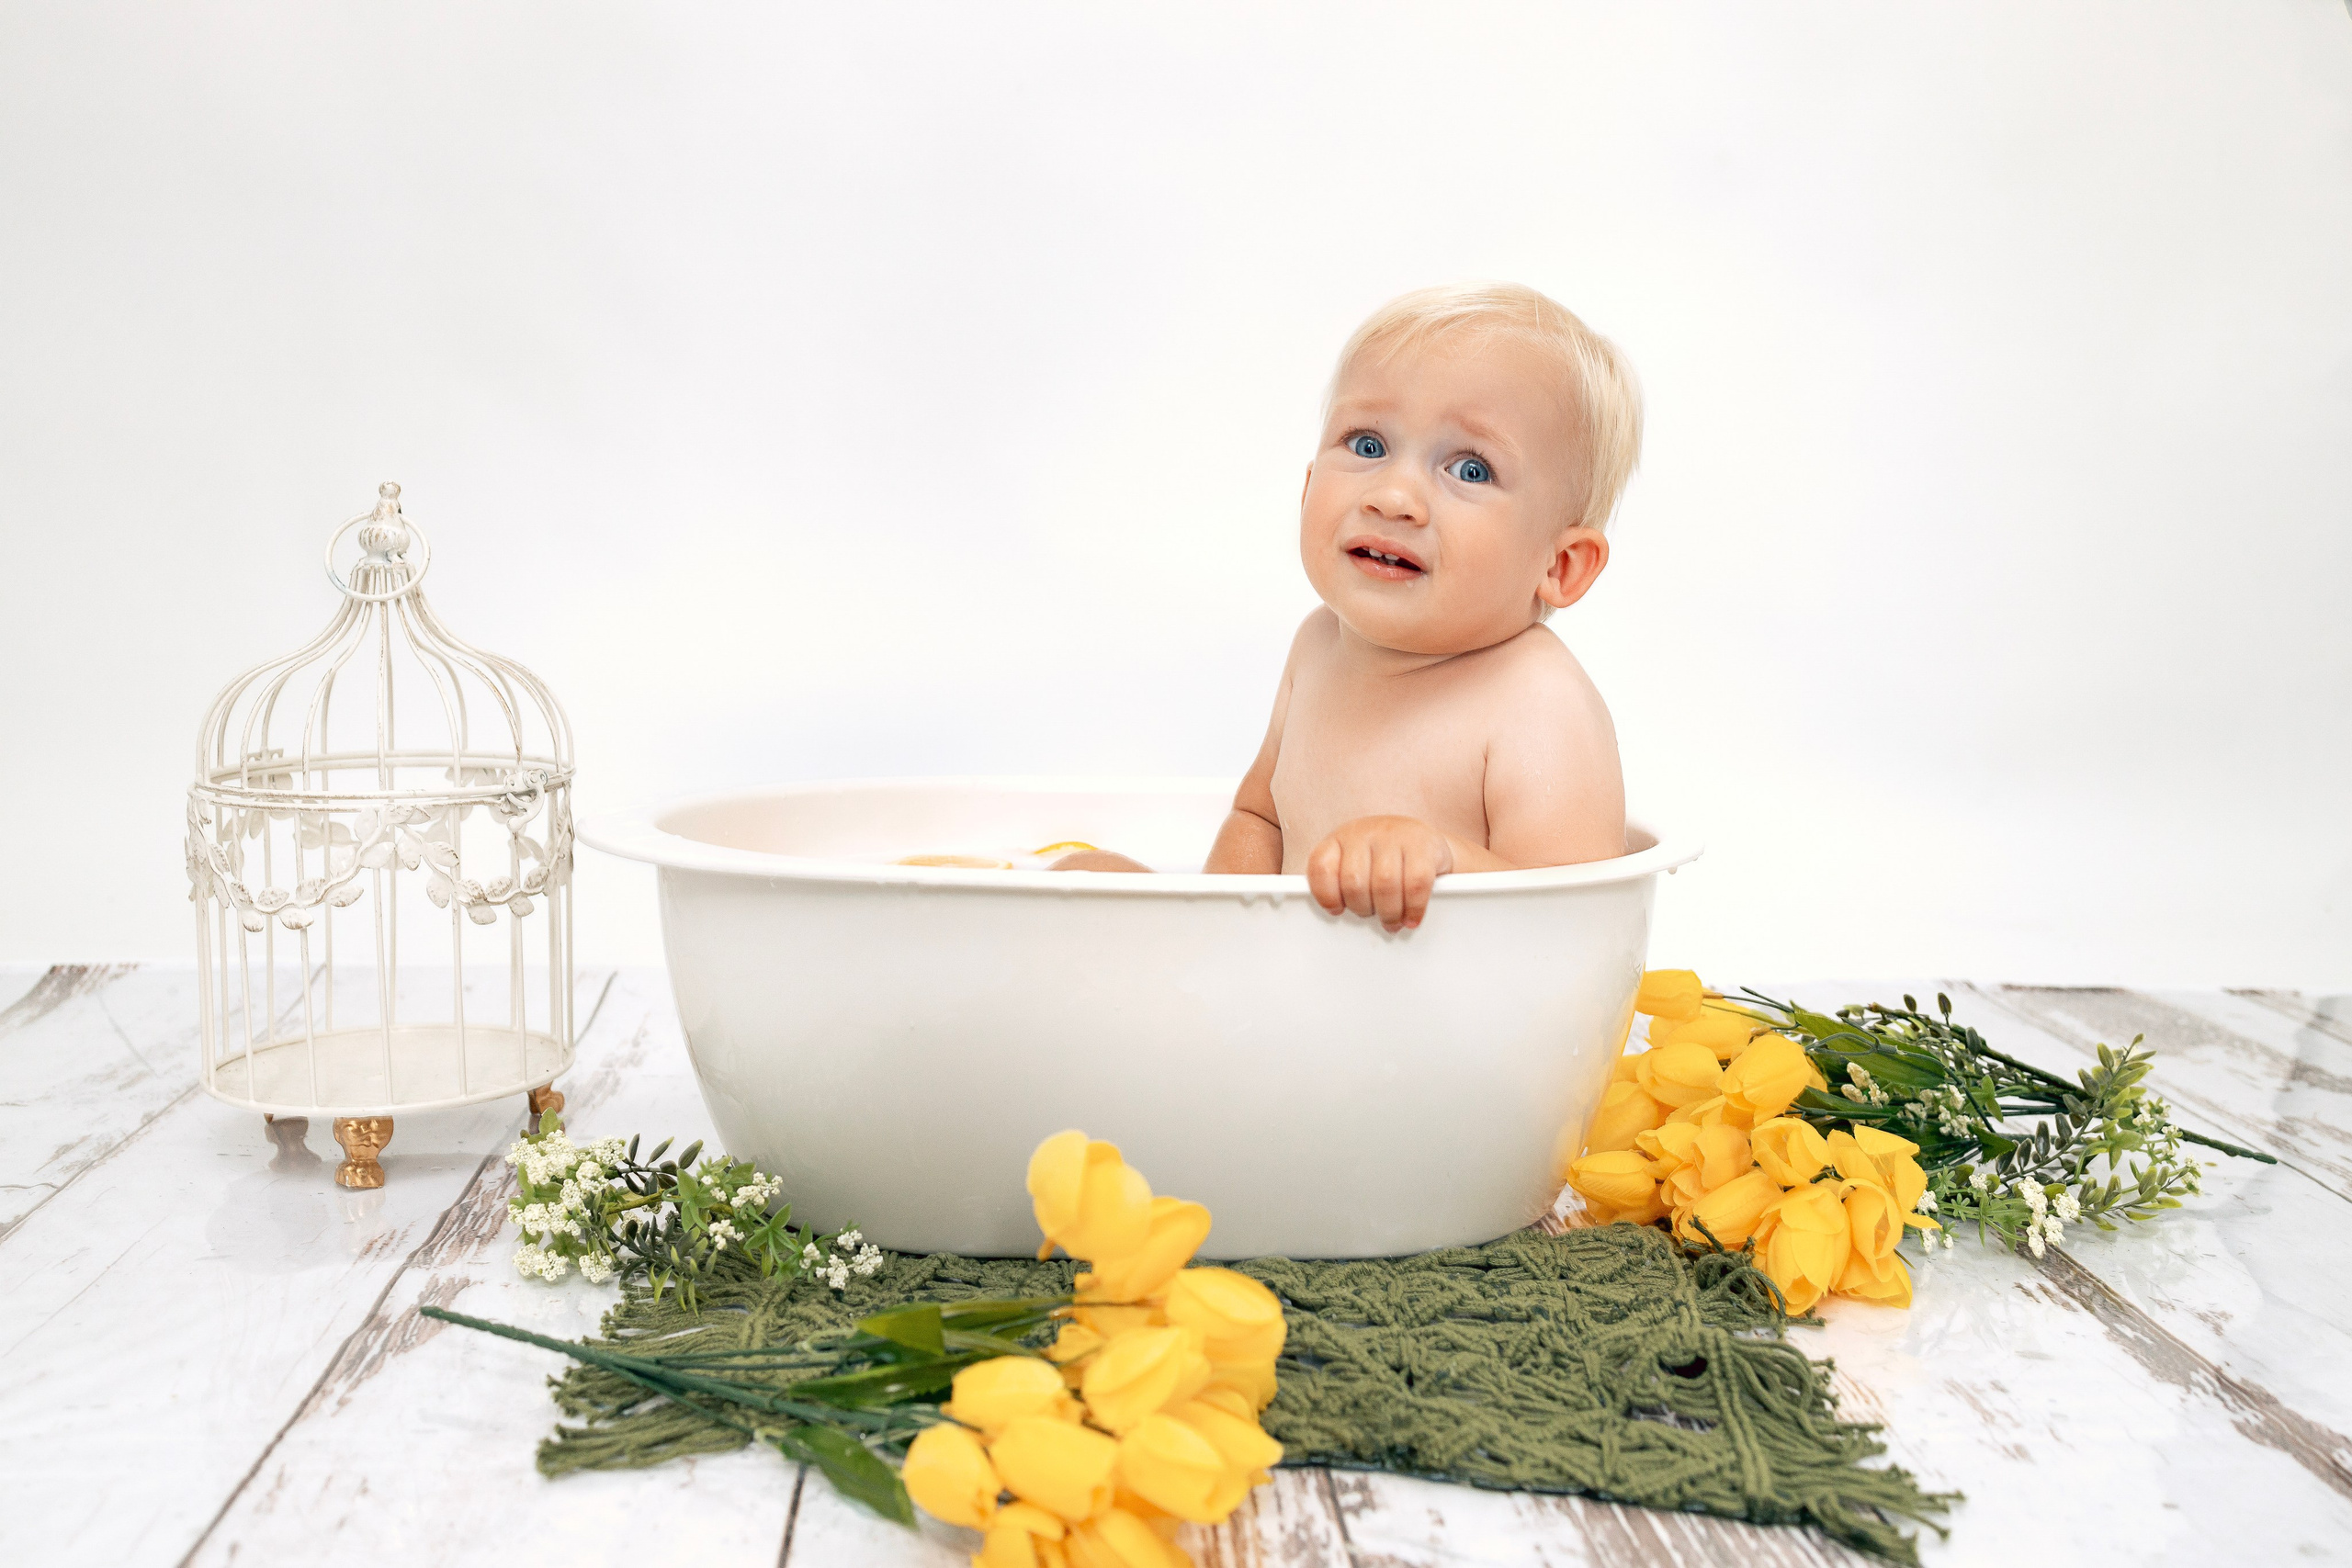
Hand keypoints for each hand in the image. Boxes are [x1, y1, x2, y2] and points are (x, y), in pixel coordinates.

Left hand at [1306, 815, 1454, 931]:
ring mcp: (1395, 835)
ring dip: (1388, 913)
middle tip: (1373, 916)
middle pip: (1354, 882)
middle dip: (1363, 909)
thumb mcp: (1356, 862)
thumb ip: (1340, 883)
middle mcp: (1365, 832)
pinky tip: (1412, 918)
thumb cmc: (1383, 859)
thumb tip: (1336, 915)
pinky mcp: (1424, 845)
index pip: (1321, 867)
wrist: (1424, 839)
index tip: (1337, 910)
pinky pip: (1416, 884)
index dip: (1326, 896)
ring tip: (1393, 922)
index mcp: (1340, 838)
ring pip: (1384, 884)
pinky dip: (1413, 908)